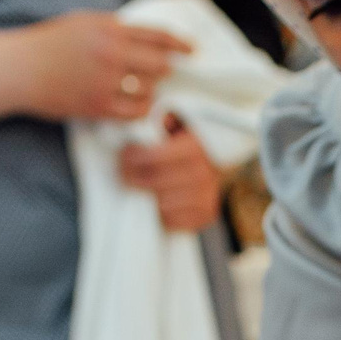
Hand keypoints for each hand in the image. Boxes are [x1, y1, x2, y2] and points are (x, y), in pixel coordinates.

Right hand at [12, 12, 189, 121]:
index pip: (158, 36)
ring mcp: (105, 81)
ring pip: (149, 90)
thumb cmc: (49, 44)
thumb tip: (144, 39)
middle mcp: (111, 53)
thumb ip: (114, 29)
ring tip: (143, 91)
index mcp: (109, 28)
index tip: (193, 51)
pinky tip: (137, 107)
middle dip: (165, 72)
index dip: (180, 45)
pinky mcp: (98, 106)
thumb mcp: (84, 23)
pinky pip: (135, 112)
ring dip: (151, 91)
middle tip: (163, 75)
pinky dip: (141, 110)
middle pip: (160, 66)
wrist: (19, 69)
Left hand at [119, 117, 220, 231]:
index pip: (155, 157)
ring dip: (147, 197)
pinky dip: (161, 214)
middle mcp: (204, 174)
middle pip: (155, 182)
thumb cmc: (188, 144)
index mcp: (196, 148)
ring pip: (162, 204)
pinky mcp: (206, 215)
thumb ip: (162, 120)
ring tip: (141, 186)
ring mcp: (206, 197)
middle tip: (123, 172)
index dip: (134, 157)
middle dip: (133, 177)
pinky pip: (173, 221)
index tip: (124, 155)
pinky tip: (158, 201)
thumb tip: (146, 118)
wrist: (217, 166)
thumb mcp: (178, 123)